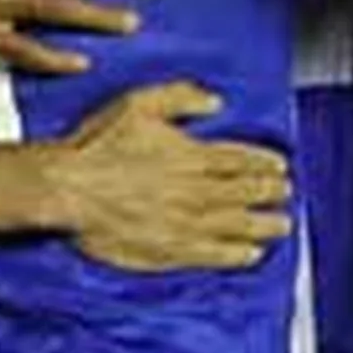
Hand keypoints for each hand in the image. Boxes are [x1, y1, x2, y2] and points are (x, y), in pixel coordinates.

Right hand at [42, 79, 291, 272]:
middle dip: (272, 193)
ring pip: (239, 224)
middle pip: (247, 193)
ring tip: (282, 225)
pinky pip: (215, 255)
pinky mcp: (171, 250)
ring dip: (265, 225)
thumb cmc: (97, 147)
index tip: (280, 167)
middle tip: (286, 194)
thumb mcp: (139, 104)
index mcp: (194, 155)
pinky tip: (252, 254)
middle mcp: (198, 190)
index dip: (265, 164)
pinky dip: (238, 255)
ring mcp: (187, 223)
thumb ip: (181, 97)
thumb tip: (214, 101)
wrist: (67, 189)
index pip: (242, 160)